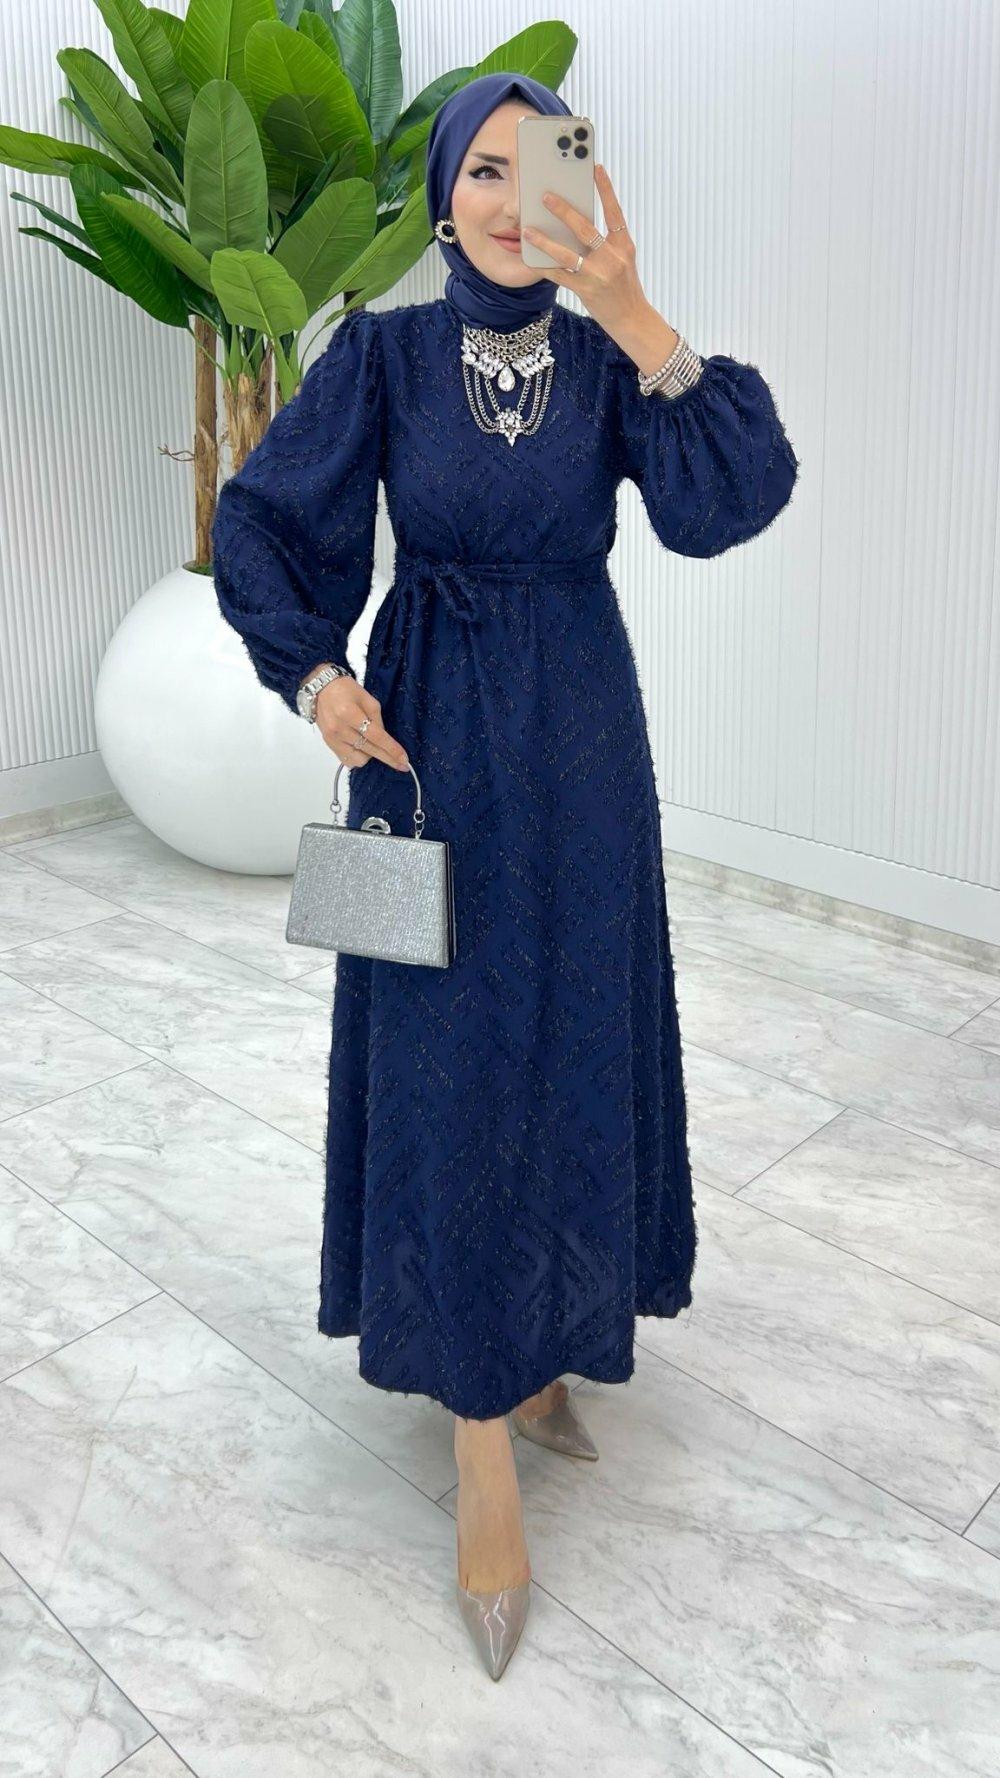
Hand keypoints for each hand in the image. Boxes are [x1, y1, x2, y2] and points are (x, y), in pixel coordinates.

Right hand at [314, 674, 409, 772]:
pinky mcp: (329, 744)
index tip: (404, 760)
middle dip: (388, 758)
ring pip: (358, 760)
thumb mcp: (368, 699)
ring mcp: (332, 738)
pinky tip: (362, 749)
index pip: (375, 736)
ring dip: (370, 755)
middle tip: (402, 765)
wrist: (321, 689)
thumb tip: (385, 740)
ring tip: (373, 745)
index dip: (391, 749)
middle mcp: (339, 729)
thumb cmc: (346, 690)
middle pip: (369, 750)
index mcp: (349, 713)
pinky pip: (347, 761)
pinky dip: (357, 758)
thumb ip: (377, 720)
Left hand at [520, 163, 646, 334]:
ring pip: (567, 254)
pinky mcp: (586, 291)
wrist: (633, 320)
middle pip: (585, 229)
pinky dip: (544, 266)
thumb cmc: (624, 287)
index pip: (615, 212)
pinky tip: (531, 258)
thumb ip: (606, 242)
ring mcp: (598, 275)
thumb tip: (578, 223)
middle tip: (545, 196)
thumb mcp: (623, 260)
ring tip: (528, 230)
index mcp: (624, 245)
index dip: (606, 189)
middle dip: (564, 211)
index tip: (596, 168)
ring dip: (545, 241)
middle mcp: (612, 258)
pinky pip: (559, 276)